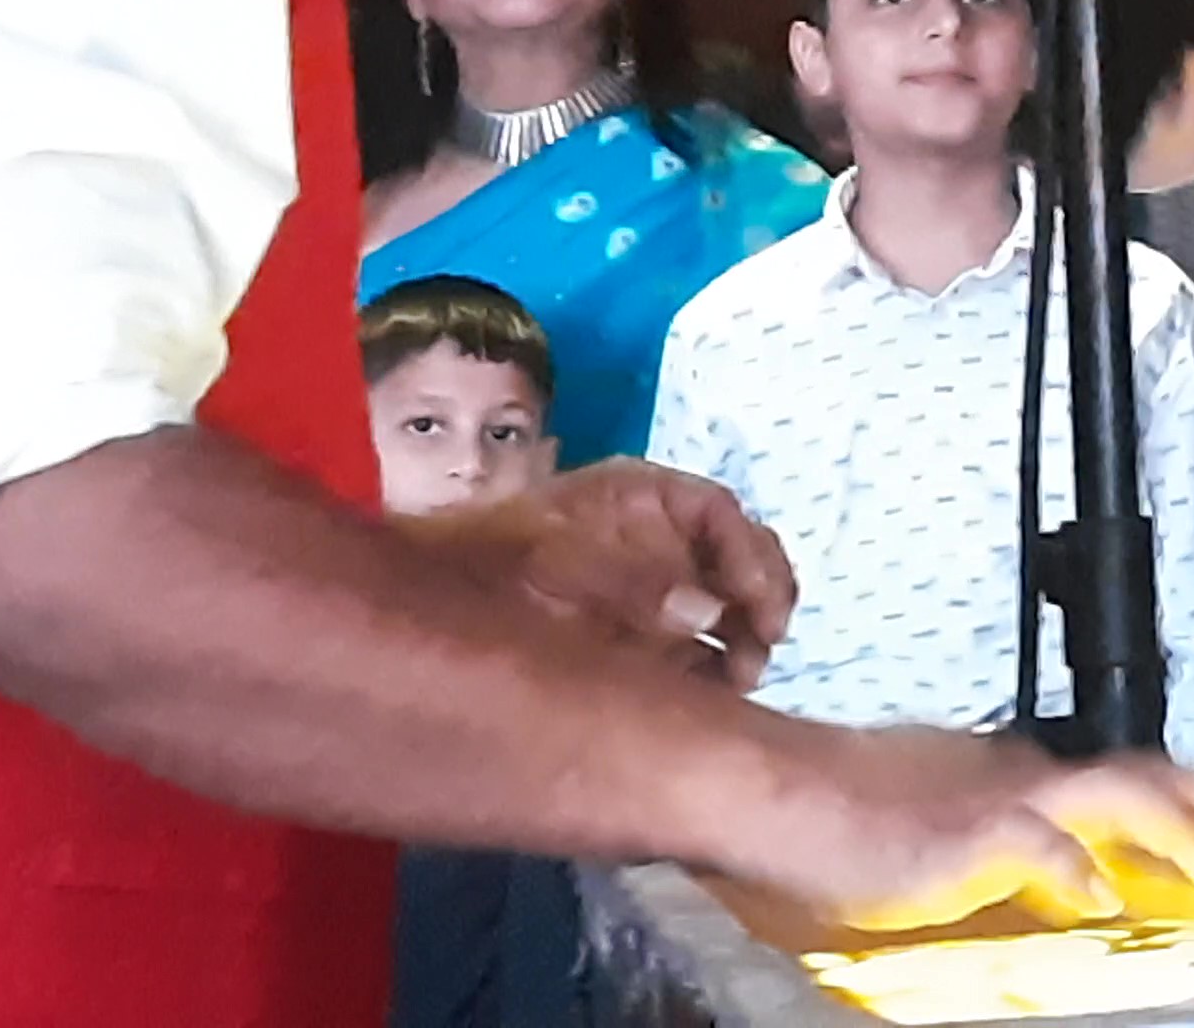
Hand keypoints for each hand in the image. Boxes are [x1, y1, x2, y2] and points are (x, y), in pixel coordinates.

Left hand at [403, 459, 795, 690]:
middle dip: (761, 598)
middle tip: (763, 644)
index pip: (720, 514)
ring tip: (741, 676)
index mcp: (644, 498)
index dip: (748, 554)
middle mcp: (662, 540)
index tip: (754, 602)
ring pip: (731, 606)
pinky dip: (720, 670)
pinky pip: (703, 651)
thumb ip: (624, 580)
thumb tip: (704, 613)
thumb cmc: (483, 559)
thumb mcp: (547, 557)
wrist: (430, 601)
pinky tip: (718, 694)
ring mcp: (659, 590)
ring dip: (748, 637)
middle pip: (740, 557)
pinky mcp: (650, 641)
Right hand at [742, 726, 1193, 933]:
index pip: (1143, 783)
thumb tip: (1084, 867)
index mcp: (1031, 782)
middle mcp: (1029, 781)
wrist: (771, 788)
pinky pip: (1029, 846)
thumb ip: (1023, 840)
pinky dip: (1072, 870)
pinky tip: (1104, 898)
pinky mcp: (956, 837)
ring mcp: (996, 804)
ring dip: (1175, 830)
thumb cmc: (848, 811)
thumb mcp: (955, 822)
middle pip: (1154, 780)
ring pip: (1111, 796)